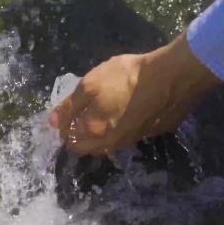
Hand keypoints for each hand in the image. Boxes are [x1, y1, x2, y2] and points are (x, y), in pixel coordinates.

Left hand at [48, 33, 222, 154]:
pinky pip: (128, 138)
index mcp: (94, 132)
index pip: (70, 140)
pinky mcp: (152, 134)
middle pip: (88, 148)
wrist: (171, 76)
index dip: (64, 127)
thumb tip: (51, 122)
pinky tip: (123, 116)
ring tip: (98, 119)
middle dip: (78, 136)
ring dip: (98, 137)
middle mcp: (112, 143)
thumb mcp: (90, 85)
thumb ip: (69, 106)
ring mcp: (134, 140)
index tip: (64, 116)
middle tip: (77, 119)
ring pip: (108, 146)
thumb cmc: (126, 77)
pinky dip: (119, 131)